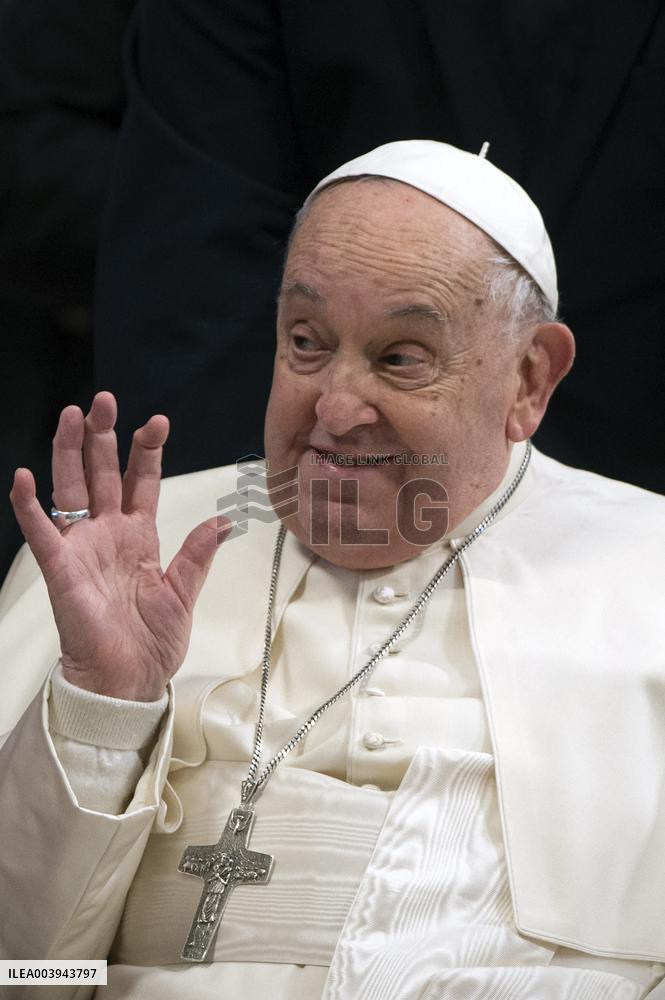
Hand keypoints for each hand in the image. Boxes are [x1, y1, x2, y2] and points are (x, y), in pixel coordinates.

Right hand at [9, 392, 228, 699]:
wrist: (129, 680)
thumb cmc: (152, 642)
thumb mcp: (183, 592)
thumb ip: (197, 553)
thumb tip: (223, 521)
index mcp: (140, 537)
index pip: (141, 482)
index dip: (147, 451)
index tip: (157, 422)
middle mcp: (108, 534)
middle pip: (103, 473)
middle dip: (103, 436)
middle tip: (103, 400)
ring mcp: (82, 547)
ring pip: (70, 488)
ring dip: (68, 452)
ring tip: (71, 416)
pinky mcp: (61, 568)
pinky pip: (41, 532)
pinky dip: (29, 505)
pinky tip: (24, 477)